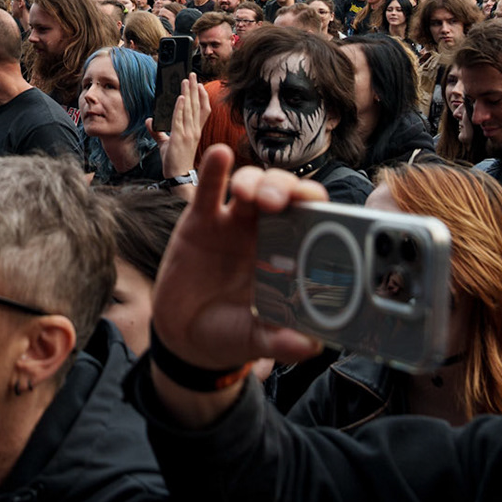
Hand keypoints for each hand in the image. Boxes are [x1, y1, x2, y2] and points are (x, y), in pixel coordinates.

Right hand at [150, 148, 328, 396]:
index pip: (312, 216)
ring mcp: (232, 224)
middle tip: (276, 202)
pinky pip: (209, 190)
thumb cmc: (231, 334)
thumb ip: (282, 342)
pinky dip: (215, 169)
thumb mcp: (258, 341)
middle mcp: (265, 232)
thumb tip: (310, 346)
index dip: (316, 204)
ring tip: (245, 193)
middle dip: (284, 187)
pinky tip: (219, 155)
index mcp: (290, 254)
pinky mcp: (200, 221)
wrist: (184, 339)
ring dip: (254, 180)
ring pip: (250, 184)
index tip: (316, 205)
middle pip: (283, 192)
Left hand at [155, 74, 211, 177]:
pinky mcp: (180, 137)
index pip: (202, 111)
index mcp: (194, 131)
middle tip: (192, 75)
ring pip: (189, 109)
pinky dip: (180, 107)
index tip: (200, 86)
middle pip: (196, 105)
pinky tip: (180, 97)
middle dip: (194, 89)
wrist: (177, 176)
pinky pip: (180, 119)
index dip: (202, 97)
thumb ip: (158, 131)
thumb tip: (149, 121)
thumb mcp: (165, 144)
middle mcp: (194, 130)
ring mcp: (188, 133)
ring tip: (186, 80)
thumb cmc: (174, 161)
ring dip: (188, 93)